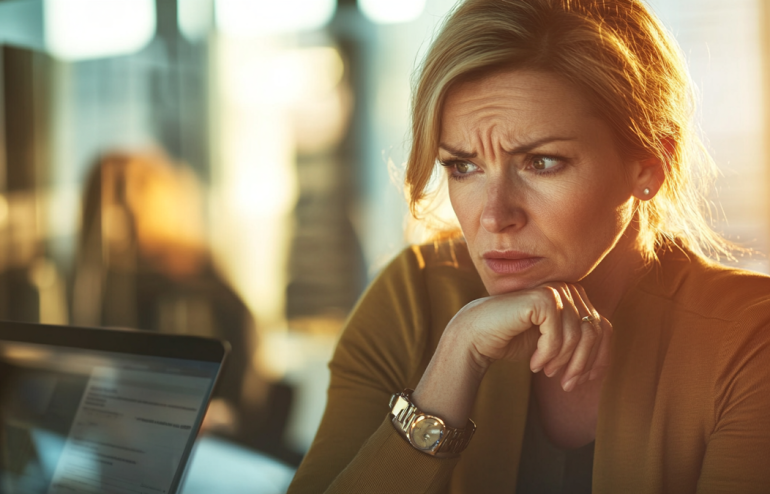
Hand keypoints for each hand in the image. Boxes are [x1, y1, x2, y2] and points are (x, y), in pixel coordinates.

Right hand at [412, 282, 611, 426]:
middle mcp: (567, 288)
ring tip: (546, 372)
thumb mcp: (554, 343)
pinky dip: (548, 355)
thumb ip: (578, 343)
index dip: (598, 359)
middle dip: (582, 364)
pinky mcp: (541, 299)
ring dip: (563, 361)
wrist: (477, 334)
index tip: (584, 381)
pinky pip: (558, 335)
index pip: (603, 328)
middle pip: (594, 332)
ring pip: (579, 336)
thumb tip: (604, 364)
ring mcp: (554, 290)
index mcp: (574, 296)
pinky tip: (534, 364)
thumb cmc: (514, 339)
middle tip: (566, 384)